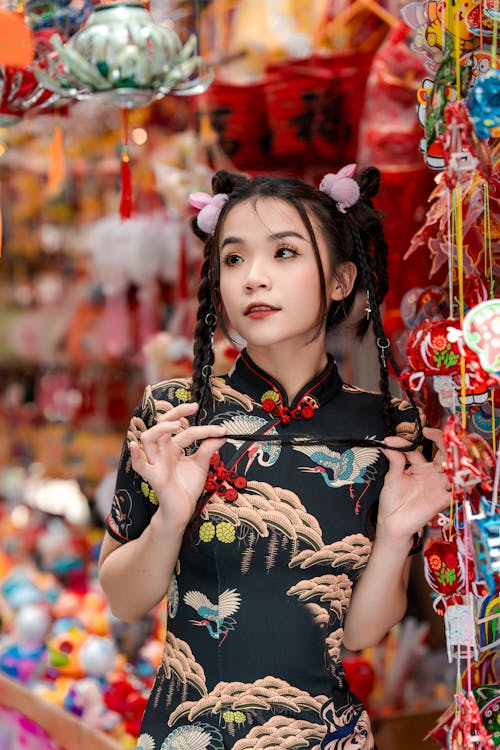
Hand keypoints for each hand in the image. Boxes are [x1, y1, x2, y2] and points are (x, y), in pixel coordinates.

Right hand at [129, 402, 225, 531]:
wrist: (183, 510)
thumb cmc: (187, 487)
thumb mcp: (201, 465)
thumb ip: (208, 449)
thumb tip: (221, 435)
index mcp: (173, 447)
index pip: (187, 431)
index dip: (205, 429)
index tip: (222, 430)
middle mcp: (163, 451)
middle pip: (162, 424)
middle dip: (176, 413)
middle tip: (193, 407)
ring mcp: (157, 463)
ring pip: (149, 439)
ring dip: (161, 429)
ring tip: (177, 425)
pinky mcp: (154, 477)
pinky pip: (139, 465)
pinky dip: (135, 455)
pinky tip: (135, 445)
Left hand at [377, 426, 451, 544]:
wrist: (392, 522)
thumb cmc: (392, 500)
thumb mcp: (392, 478)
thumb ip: (395, 460)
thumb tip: (388, 443)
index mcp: (419, 467)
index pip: (418, 450)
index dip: (406, 443)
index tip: (392, 440)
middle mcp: (432, 475)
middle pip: (443, 454)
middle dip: (441, 441)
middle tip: (430, 433)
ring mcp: (439, 486)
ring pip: (454, 468)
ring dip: (454, 457)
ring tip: (447, 446)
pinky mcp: (442, 499)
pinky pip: (456, 490)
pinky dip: (459, 481)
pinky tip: (455, 471)